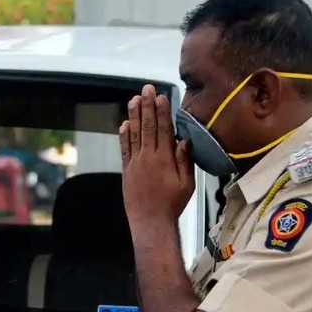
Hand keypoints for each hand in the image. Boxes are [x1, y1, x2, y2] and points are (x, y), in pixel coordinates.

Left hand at [120, 84, 194, 222]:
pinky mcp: (127, 170)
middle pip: (147, 126)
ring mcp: (135, 163)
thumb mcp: (187, 184)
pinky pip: (124, 149)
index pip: (163, 129)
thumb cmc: (172, 204)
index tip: (161, 97)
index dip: (162, 111)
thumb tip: (184, 140)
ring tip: (134, 99)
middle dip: (147, 106)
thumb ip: (185, 161)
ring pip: (134, 134)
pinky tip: (125, 123)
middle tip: (146, 89)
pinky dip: (124, 135)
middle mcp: (148, 157)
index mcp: (165, 159)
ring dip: (134, 115)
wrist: (150, 221)